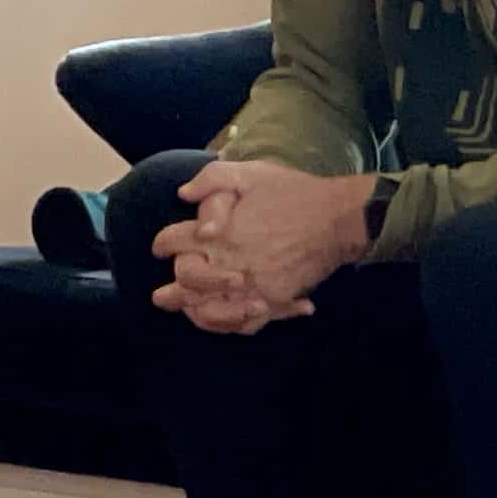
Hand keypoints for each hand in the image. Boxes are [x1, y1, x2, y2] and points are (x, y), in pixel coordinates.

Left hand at [149, 159, 371, 326]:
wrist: (336, 219)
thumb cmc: (294, 193)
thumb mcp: (252, 173)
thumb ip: (213, 179)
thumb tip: (183, 194)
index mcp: (218, 230)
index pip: (175, 241)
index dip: (163, 244)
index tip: (160, 248)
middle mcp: (228, 260)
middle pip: (186, 282)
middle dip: (171, 291)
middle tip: (160, 297)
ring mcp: (249, 284)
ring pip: (209, 309)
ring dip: (194, 312)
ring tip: (188, 314)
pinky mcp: (271, 300)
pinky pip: (243, 322)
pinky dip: (230, 324)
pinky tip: (225, 321)